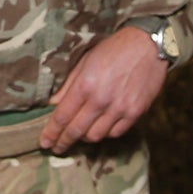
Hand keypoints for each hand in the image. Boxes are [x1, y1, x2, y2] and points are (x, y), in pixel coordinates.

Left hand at [41, 26, 167, 153]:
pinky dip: (105, 133)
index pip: (62, 117)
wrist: (148, 45)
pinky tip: (100, 128)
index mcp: (85, 85)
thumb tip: (54, 104)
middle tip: (56, 148)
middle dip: (63, 142)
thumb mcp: (85, 60)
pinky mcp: (136, 112)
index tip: (44, 142)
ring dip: (84, 137)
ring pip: (96, 136)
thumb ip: (68, 85)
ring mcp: (120, 108)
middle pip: (77, 131)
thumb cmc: (114, 49)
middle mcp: (101, 99)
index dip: (51, 133)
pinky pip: (116, 133)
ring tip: (79, 135)